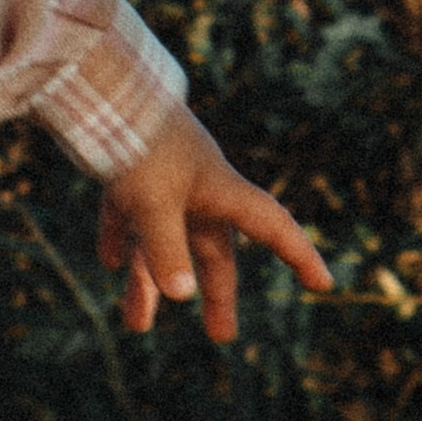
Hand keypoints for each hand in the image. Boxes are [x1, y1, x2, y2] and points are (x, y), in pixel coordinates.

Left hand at [98, 107, 331, 342]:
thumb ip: (166, 249)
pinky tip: (110, 263)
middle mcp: (197, 187)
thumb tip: (182, 297)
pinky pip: (127, 214)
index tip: (324, 284)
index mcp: (220, 190)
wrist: (97, 84)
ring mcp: (161, 179)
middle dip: (214, 292)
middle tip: (222, 336)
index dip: (298, 255)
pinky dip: (120, 238)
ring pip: (162, 240)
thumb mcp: (153, 202)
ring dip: (150, 280)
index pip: (272, 227)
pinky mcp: (125, 171)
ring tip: (135, 325)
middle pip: (212, 249)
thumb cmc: (136, 142)